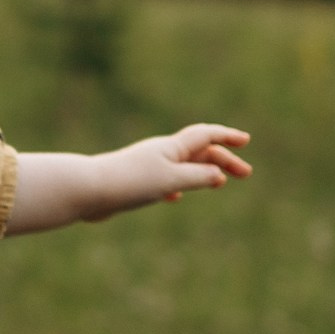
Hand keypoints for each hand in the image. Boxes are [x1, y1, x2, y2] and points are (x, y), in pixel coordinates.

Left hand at [9, 124, 252, 232]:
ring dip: (205, 171)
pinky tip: (176, 197)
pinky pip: (165, 180)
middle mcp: (160, 153)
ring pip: (184, 165)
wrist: (88, 190)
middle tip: (246, 174)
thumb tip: (219, 175)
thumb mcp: (170, 180)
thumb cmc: (130, 182)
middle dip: (224, 160)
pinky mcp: (135, 183)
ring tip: (220, 181)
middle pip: (199, 152)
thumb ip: (197, 177)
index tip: (246, 140)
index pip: (206, 136)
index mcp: (171, 148)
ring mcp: (147, 167)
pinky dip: (179, 185)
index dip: (227, 137)